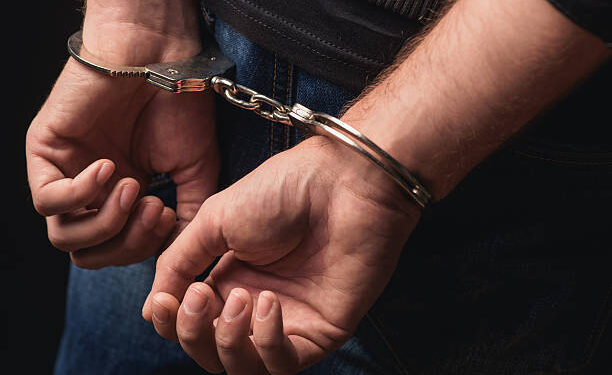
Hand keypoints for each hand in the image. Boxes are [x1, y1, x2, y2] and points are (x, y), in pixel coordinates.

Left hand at [26, 0, 217, 267]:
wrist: (163, 60)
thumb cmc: (181, 110)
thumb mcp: (195, 174)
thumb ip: (187, 219)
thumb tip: (178, 256)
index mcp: (122, 200)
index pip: (117, 251)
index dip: (143, 248)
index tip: (169, 217)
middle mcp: (91, 192)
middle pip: (88, 254)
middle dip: (126, 243)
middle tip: (155, 210)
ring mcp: (66, 173)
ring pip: (64, 236)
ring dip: (106, 222)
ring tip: (134, 187)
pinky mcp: (44, 152)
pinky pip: (47, 200)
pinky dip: (81, 194)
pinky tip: (110, 167)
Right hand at [143, 136, 420, 373]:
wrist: (342, 183)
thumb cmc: (282, 190)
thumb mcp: (215, 220)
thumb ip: (178, 263)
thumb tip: (151, 309)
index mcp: (229, 278)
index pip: (190, 322)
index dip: (171, 321)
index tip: (164, 302)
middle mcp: (255, 305)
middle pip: (210, 350)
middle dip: (193, 332)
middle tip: (197, 297)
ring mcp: (289, 321)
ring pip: (242, 367)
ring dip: (227, 340)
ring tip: (238, 297)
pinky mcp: (321, 332)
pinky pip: (283, 363)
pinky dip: (267, 342)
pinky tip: (268, 302)